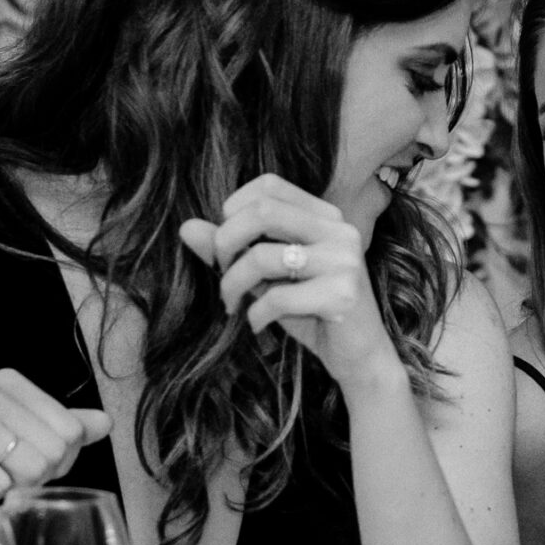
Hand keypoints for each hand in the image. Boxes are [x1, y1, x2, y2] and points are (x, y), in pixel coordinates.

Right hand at [0, 369, 107, 507]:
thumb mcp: (10, 435)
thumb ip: (58, 427)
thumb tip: (106, 423)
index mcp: (10, 382)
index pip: (71, 431)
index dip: (57, 462)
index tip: (24, 462)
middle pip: (54, 452)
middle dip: (35, 478)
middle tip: (2, 474)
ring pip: (29, 470)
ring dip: (11, 488)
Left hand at [178, 174, 399, 388]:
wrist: (358, 357)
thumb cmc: (311, 312)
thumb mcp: (266, 277)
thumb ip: (232, 250)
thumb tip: (186, 227)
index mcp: (325, 216)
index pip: (268, 186)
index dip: (233, 210)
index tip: (226, 245)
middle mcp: (339, 230)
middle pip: (262, 211)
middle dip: (226, 243)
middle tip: (220, 272)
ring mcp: (344, 261)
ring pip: (263, 256)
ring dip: (232, 285)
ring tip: (232, 304)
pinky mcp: (343, 295)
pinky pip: (278, 297)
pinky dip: (255, 314)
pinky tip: (256, 324)